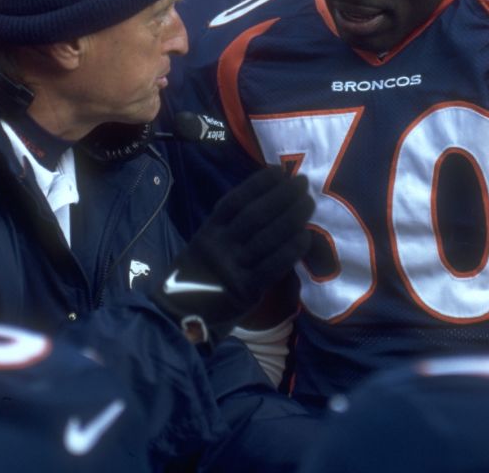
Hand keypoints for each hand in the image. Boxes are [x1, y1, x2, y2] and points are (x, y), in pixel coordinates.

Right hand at [153, 167, 314, 344]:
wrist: (179, 317)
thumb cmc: (197, 278)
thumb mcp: (205, 246)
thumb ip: (228, 230)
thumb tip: (266, 206)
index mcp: (208, 232)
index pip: (235, 201)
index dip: (259, 184)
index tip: (280, 171)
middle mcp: (219, 245)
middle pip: (255, 215)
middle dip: (282, 195)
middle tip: (303, 183)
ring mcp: (232, 267)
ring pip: (267, 237)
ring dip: (293, 217)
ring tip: (309, 204)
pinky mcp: (245, 289)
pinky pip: (273, 266)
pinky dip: (291, 250)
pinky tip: (306, 237)